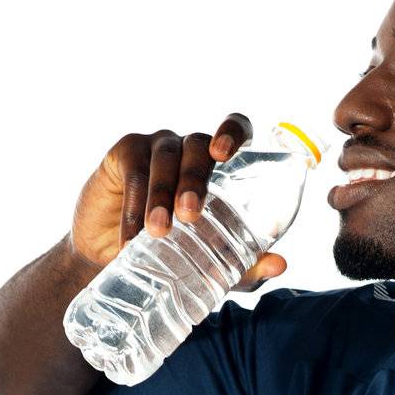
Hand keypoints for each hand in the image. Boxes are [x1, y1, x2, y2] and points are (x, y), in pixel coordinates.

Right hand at [68, 111, 287, 291]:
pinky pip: (133, 173)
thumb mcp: (213, 266)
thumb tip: (279, 264)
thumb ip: (247, 265)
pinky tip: (131, 237)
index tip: (222, 155)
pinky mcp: (125, 153)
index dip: (232, 132)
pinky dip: (133, 207)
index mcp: (220, 166)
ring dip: (161, 195)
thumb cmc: (173, 254)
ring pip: (165, 160)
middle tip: (189, 215)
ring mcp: (157, 148)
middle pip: (198, 147)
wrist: (115, 257)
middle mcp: (190, 150)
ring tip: (158, 232)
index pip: (235, 129)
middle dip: (194, 179)